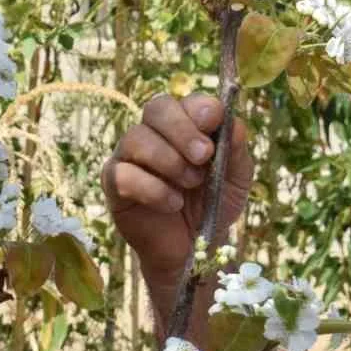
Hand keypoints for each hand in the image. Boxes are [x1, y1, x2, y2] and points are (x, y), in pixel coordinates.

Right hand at [101, 93, 252, 293]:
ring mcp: (130, 156)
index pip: (185, 101)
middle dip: (182, 130)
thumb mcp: (235, 178)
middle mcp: (154, 133)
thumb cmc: (213, 206)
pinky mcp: (114, 183)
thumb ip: (235, 149)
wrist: (194, 249)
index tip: (214, 121)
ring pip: (137, 138)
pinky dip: (153, 189)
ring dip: (169, 161)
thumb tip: (231, 120)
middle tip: (203, 155)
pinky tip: (173, 204)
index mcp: (185, 125)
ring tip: (191, 185)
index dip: (199, 107)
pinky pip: (124, 175)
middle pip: (157, 108)